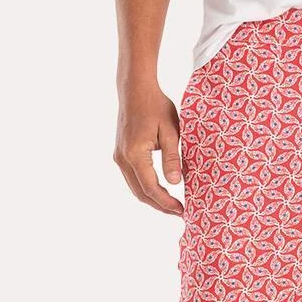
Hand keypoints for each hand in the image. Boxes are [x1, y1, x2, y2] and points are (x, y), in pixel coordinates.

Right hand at [114, 83, 182, 214]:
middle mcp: (123, 159)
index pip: (151, 188)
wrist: (135, 89)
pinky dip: (146, 189)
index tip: (182, 210)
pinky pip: (133, 179)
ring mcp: (119, 157)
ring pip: (135, 188)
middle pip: (141, 193)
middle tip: (179, 212)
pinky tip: (161, 191)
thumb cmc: (156, 106)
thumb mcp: (171, 131)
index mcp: (135, 155)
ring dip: (153, 199)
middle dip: (160, 206)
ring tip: (172, 205)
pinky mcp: (121, 154)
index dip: (166, 203)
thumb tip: (175, 183)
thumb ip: (172, 158)